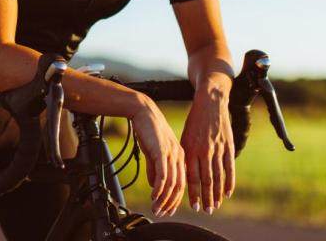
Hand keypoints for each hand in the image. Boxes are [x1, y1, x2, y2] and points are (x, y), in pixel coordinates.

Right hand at [131, 98, 185, 216]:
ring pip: (171, 183)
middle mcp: (179, 156)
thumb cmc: (148, 130)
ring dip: (164, 199)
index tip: (168, 210)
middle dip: (171, 203)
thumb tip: (154, 185)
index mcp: (180, 156)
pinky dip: (159, 188)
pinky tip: (154, 196)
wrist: (143, 112)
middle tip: (162, 214)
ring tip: (156, 208)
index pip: (182, 183)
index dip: (176, 199)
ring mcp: (171, 154)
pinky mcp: (162, 152)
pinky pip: (163, 175)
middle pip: (179, 186)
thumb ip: (155, 168)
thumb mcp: (154, 152)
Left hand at [180, 85, 234, 212]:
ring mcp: (217, 148)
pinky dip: (229, 181)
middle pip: (205, 180)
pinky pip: (229, 167)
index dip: (193, 192)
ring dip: (217, 194)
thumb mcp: (185, 137)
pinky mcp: (228, 145)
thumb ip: (186, 155)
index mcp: (190, 149)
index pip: (191, 176)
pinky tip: (228, 192)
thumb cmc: (195, 121)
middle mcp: (203, 150)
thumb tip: (184, 175)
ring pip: (218, 176)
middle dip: (205, 198)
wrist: (210, 101)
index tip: (193, 206)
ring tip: (216, 205)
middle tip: (206, 211)